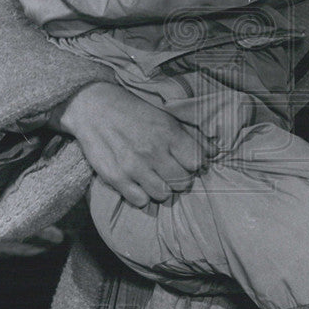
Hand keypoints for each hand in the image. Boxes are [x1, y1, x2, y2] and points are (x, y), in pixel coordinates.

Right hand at [54, 82, 209, 206]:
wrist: (93, 107)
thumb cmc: (133, 112)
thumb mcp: (164, 117)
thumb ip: (189, 136)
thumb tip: (215, 152)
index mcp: (168, 132)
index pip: (196, 162)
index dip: (194, 165)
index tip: (187, 162)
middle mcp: (153, 151)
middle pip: (182, 182)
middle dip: (180, 179)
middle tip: (172, 172)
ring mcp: (133, 166)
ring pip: (163, 194)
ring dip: (162, 189)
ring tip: (156, 178)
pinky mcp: (115, 177)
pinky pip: (140, 201)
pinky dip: (142, 196)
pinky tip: (139, 184)